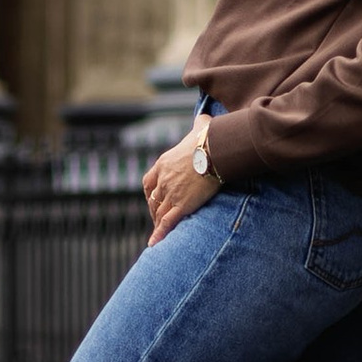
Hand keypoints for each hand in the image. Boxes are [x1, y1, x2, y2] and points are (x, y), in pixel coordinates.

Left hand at [142, 120, 222, 239]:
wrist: (213, 151)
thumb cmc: (209, 138)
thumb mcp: (200, 127)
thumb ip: (200, 124)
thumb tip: (204, 117)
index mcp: (163, 163)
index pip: (148, 182)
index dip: (150, 192)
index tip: (153, 197)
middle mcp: (163, 180)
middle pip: (153, 199)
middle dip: (154, 209)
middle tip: (157, 217)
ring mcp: (170, 193)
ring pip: (159, 212)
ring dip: (157, 222)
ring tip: (158, 232)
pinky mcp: (181, 205)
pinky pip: (167, 222)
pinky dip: (159, 234)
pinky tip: (154, 243)